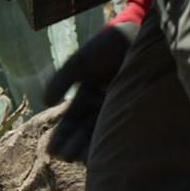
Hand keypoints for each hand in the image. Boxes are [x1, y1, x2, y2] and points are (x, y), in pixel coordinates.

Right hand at [43, 0, 151, 161]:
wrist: (143, 33)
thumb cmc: (111, 43)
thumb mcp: (81, 61)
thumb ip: (61, 79)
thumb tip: (46, 102)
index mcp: (87, 98)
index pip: (71, 123)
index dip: (61, 137)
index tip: (52, 150)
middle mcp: (102, 107)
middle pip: (84, 133)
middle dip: (73, 146)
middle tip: (66, 156)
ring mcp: (120, 110)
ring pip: (102, 135)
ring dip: (89, 149)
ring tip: (81, 157)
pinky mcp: (139, 112)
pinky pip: (123, 131)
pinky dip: (112, 143)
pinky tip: (103, 153)